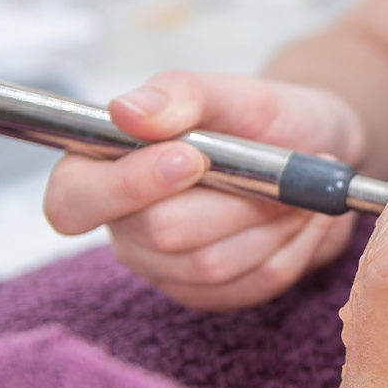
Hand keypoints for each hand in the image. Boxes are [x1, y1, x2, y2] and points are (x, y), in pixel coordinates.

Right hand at [42, 71, 366, 309]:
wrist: (316, 150)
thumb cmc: (262, 118)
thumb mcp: (230, 92)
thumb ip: (178, 95)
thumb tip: (125, 111)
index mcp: (100, 169)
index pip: (72, 202)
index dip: (126, 187)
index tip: (192, 159)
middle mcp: (122, 226)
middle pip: (162, 234)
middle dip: (235, 199)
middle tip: (278, 168)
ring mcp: (164, 268)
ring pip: (214, 264)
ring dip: (272, 222)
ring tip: (296, 188)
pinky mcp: (210, 294)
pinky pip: (254, 283)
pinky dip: (294, 245)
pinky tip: (302, 216)